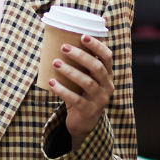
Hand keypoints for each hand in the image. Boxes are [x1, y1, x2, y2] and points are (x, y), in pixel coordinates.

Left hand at [45, 32, 115, 149]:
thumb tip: (59, 42)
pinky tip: (52, 83)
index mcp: (107, 75)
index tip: (82, 36)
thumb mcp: (84, 78)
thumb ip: (79, 65)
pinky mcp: (89, 111)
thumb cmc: (82, 94)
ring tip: (55, 63)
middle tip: (63, 47)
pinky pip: (76, 99)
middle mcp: (107, 86)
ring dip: (70, 71)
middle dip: (80, 56)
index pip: (107, 56)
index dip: (97, 45)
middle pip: (97, 67)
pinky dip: (63, 90)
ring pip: (87, 82)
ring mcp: (100, 99)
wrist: (83, 123)